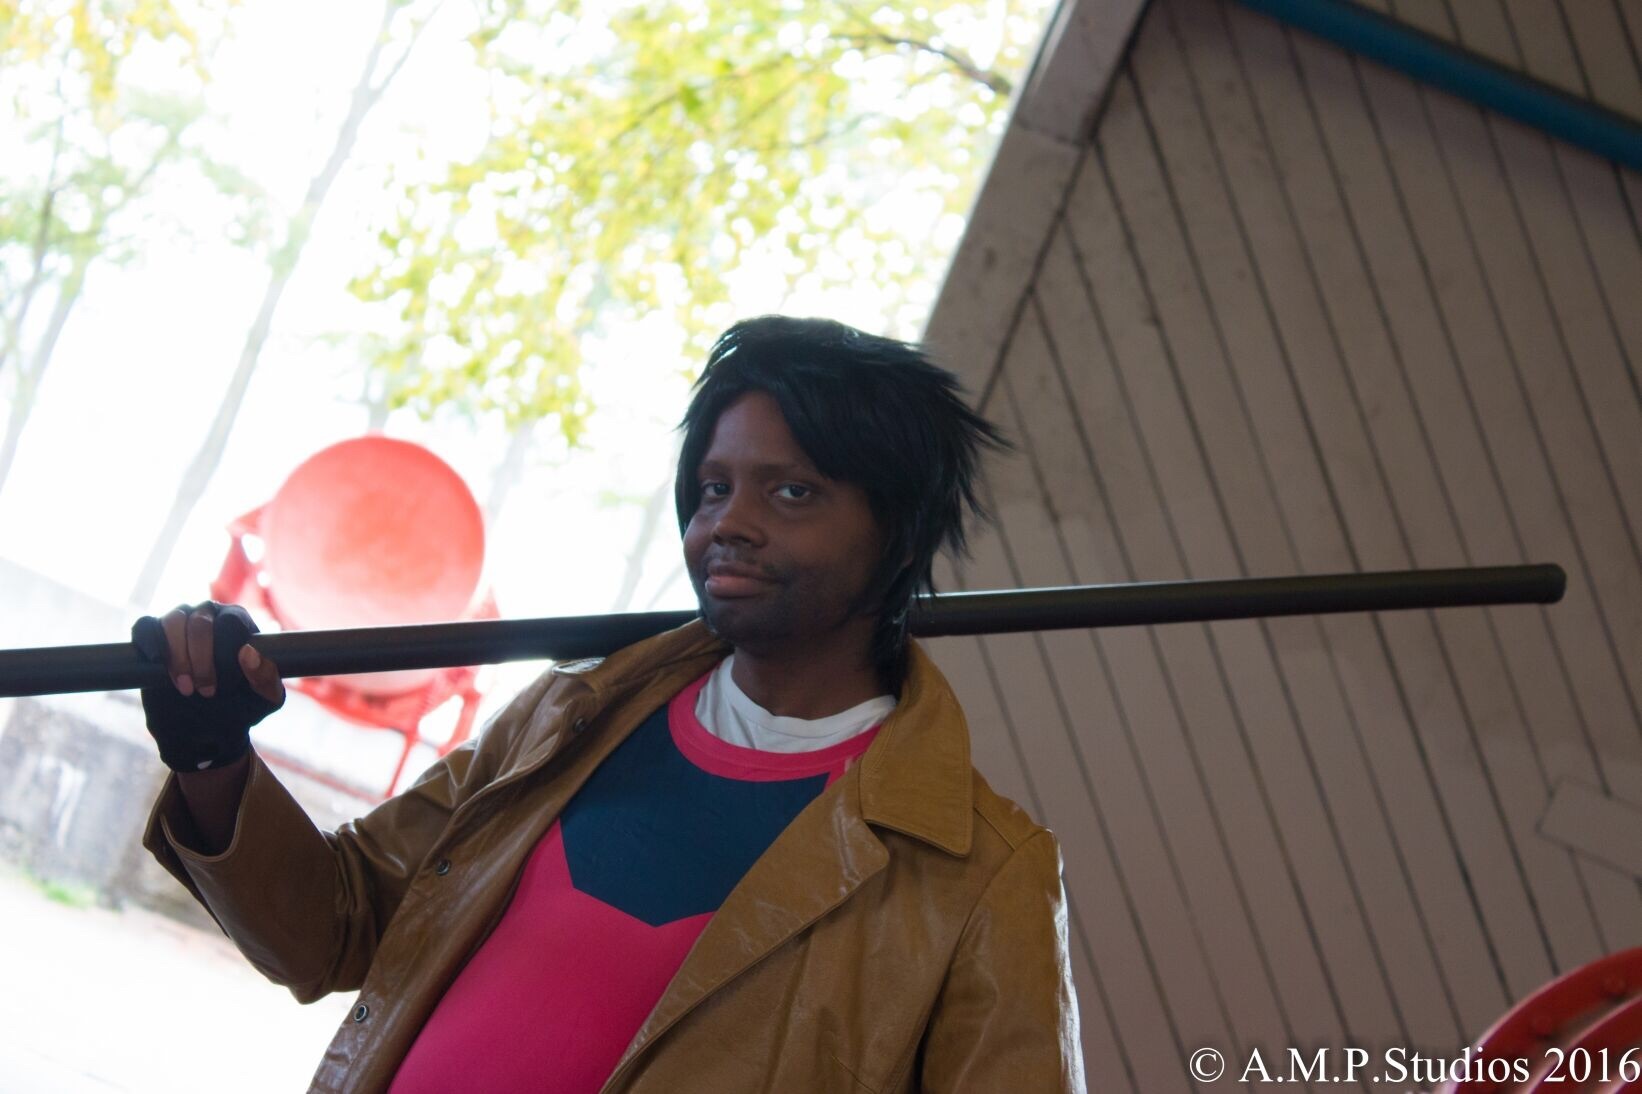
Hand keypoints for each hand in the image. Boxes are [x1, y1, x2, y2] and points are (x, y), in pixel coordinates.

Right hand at [131, 602, 283, 771]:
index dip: (226, 654)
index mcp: (239, 622)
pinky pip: (145, 626)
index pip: (231, 623)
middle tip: (206, 692)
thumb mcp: (264, 699)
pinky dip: (150, 640)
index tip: (227, 685)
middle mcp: (209, 613)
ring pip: (173, 622)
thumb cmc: (239, 706)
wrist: (203, 727)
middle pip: (201, 623)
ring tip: (185, 688)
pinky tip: (157, 661)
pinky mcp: (153, 635)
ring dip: (178, 657)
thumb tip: (248, 653)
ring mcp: (179, 621)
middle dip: (201, 660)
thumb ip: (265, 678)